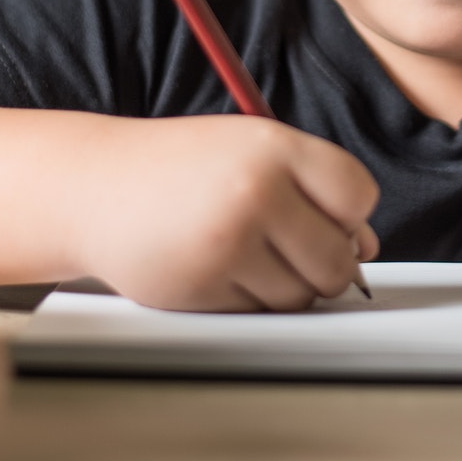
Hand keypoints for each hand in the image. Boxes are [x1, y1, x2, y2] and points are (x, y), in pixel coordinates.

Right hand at [69, 115, 379, 311]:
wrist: (95, 187)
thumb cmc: (178, 167)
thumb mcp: (247, 150)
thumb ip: (311, 188)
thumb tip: (366, 246)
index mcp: (273, 146)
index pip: (358, 195)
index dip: (350, 214)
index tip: (329, 215)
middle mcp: (255, 191)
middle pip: (339, 259)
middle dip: (325, 263)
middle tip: (291, 246)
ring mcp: (228, 243)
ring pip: (301, 295)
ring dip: (285, 286)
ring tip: (247, 252)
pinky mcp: (203, 287)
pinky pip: (258, 314)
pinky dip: (247, 300)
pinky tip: (216, 267)